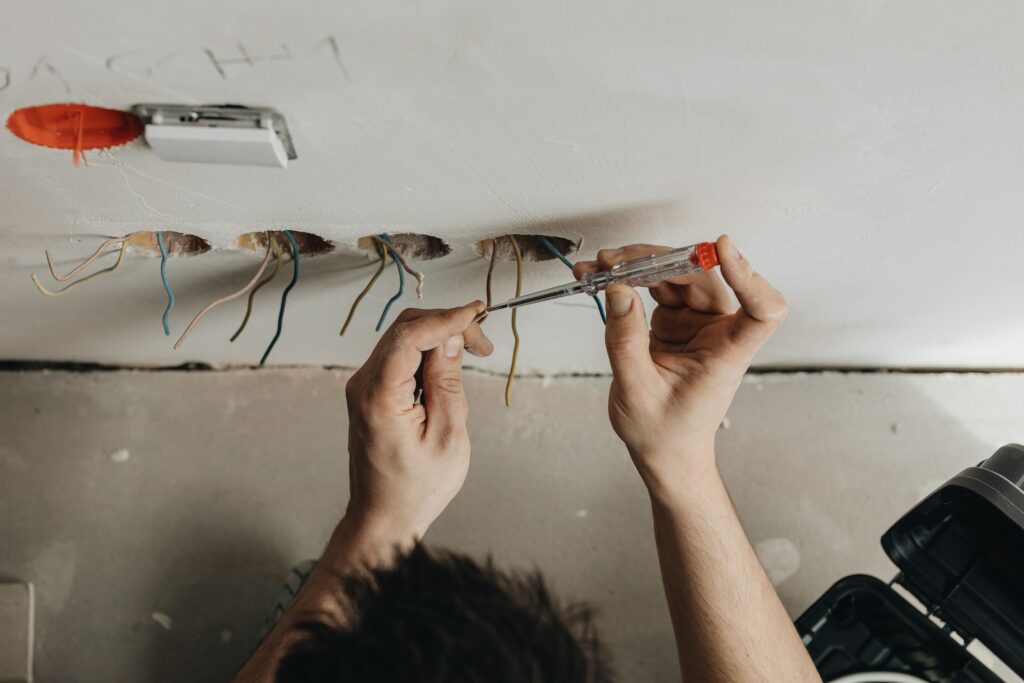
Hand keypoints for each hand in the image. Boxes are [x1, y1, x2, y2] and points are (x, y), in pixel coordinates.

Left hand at [343, 303, 492, 547]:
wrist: (383, 517)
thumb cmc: (416, 488)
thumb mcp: (447, 436)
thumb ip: (448, 383)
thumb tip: (450, 340)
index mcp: (378, 396)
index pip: (409, 336)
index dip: (446, 319)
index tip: (477, 314)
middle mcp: (363, 385)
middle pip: (404, 329)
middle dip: (445, 324)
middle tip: (483, 340)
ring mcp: (363, 388)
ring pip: (402, 339)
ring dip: (437, 336)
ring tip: (474, 350)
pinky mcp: (370, 393)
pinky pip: (399, 357)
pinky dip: (426, 351)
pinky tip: (450, 362)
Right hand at [573, 235, 786, 499]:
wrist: (663, 451)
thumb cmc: (665, 433)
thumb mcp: (636, 390)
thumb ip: (626, 341)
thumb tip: (618, 290)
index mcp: (728, 354)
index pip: (759, 310)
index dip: (748, 275)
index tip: (723, 248)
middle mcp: (719, 333)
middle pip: (702, 279)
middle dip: (658, 261)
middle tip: (615, 261)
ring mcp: (697, 324)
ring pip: (677, 277)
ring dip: (638, 265)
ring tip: (600, 266)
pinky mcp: (676, 321)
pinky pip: (656, 288)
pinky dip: (629, 280)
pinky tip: (603, 277)